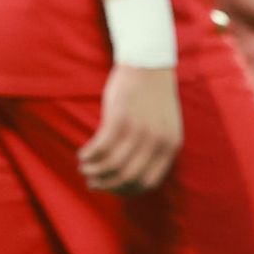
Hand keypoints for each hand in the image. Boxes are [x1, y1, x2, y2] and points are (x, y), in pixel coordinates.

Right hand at [79, 65, 182, 193]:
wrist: (149, 63)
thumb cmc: (153, 96)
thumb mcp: (166, 125)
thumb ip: (156, 148)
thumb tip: (135, 176)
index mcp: (171, 145)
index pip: (149, 182)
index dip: (127, 191)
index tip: (113, 188)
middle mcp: (158, 141)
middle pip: (127, 177)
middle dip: (106, 184)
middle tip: (92, 182)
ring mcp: (139, 130)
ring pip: (111, 165)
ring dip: (93, 171)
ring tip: (85, 167)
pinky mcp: (120, 118)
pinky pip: (100, 148)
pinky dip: (88, 155)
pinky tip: (82, 154)